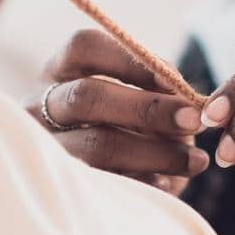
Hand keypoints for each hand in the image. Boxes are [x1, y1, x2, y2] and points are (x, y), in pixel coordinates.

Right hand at [25, 29, 209, 195]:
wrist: (94, 186)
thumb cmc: (124, 127)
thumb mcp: (136, 98)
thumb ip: (158, 89)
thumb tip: (186, 99)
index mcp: (59, 71)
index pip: (83, 47)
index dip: (129, 60)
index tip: (174, 80)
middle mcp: (39, 106)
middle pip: (87, 96)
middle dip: (148, 108)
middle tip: (193, 121)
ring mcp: (43, 149)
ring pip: (95, 146)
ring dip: (154, 152)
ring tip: (195, 160)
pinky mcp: (58, 188)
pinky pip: (103, 185)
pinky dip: (141, 183)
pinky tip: (166, 183)